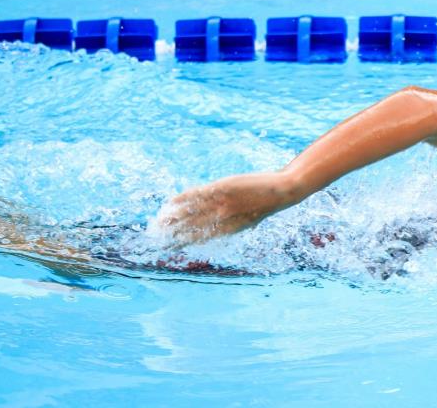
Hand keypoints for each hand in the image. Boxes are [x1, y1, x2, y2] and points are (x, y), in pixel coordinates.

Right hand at [150, 172, 291, 246]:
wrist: (281, 192)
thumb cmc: (265, 206)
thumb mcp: (248, 220)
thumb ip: (231, 225)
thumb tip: (220, 229)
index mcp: (227, 230)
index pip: (198, 240)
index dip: (181, 244)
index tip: (167, 248)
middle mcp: (221, 219)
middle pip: (190, 229)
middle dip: (171, 233)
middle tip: (155, 236)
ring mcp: (220, 204)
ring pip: (189, 213)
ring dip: (171, 217)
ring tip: (158, 221)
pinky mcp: (221, 188)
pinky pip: (196, 195)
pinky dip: (182, 199)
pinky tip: (171, 202)